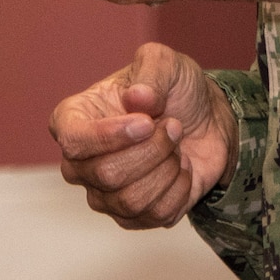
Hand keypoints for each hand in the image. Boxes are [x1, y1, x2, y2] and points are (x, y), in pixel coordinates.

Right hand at [49, 42, 235, 228]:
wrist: (206, 120)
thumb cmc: (174, 88)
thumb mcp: (165, 62)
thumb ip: (152, 70)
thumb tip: (136, 98)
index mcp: (74, 119)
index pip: (73, 141)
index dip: (109, 136)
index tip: (146, 122)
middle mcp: (80, 162)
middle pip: (105, 174)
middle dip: (153, 150)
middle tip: (174, 126)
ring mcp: (103, 193)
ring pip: (130, 200)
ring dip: (167, 169)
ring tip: (176, 146)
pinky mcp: (132, 217)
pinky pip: (155, 215)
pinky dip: (180, 188)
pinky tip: (181, 168)